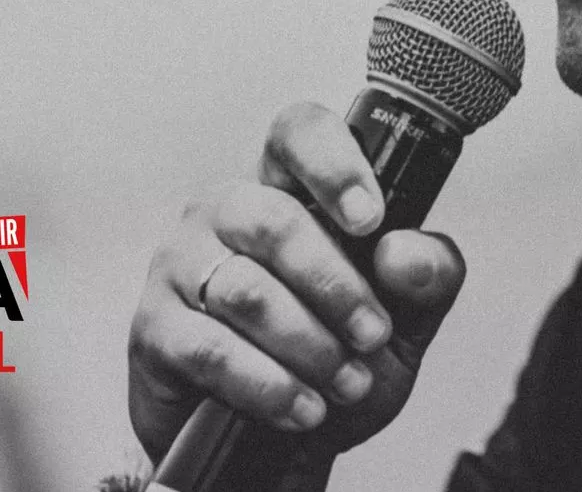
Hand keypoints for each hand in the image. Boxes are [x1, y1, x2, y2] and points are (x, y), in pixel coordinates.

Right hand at [128, 101, 467, 462]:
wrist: (277, 449)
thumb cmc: (337, 359)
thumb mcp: (406, 322)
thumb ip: (428, 278)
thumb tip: (404, 253)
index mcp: (288, 188)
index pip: (298, 133)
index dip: (334, 164)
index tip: (370, 220)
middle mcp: (227, 212)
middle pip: (273, 221)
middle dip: (335, 286)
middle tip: (373, 335)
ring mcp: (182, 265)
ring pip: (246, 290)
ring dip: (309, 344)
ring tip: (347, 383)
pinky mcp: (153, 329)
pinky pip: (211, 349)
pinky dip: (269, 384)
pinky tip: (302, 407)